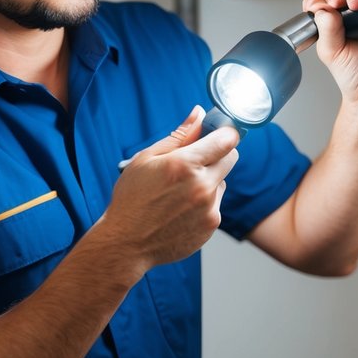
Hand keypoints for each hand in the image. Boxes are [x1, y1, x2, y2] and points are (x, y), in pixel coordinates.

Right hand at [101, 106, 239, 270]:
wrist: (126, 243)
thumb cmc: (131, 199)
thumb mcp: (147, 159)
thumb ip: (178, 136)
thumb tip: (198, 113)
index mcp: (184, 164)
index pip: (227, 139)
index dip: (225, 132)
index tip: (219, 132)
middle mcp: (201, 186)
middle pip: (231, 158)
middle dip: (218, 154)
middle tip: (196, 160)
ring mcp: (209, 208)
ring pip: (222, 182)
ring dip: (209, 180)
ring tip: (179, 192)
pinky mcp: (211, 225)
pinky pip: (216, 204)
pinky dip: (204, 203)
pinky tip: (181, 209)